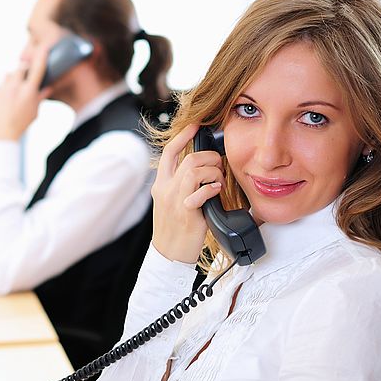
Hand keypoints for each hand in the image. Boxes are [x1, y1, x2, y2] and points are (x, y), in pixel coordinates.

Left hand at [0, 45, 52, 141]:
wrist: (1, 134)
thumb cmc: (21, 124)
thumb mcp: (35, 111)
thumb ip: (40, 97)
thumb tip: (47, 88)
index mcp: (28, 92)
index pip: (37, 70)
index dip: (41, 57)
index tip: (44, 48)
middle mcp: (15, 88)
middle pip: (21, 67)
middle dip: (25, 69)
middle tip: (27, 76)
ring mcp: (3, 89)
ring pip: (9, 74)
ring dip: (14, 78)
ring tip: (16, 91)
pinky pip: (1, 85)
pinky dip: (5, 89)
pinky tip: (6, 100)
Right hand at [151, 124, 225, 263]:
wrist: (169, 254)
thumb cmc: (174, 228)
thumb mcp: (171, 202)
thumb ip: (181, 184)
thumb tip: (202, 169)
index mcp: (161, 184)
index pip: (169, 152)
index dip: (183, 136)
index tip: (195, 126)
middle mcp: (165, 189)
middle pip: (189, 158)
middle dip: (209, 158)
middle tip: (218, 167)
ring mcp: (174, 200)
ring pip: (195, 170)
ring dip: (213, 172)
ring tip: (218, 182)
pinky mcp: (186, 212)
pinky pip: (201, 192)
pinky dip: (212, 188)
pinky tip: (216, 192)